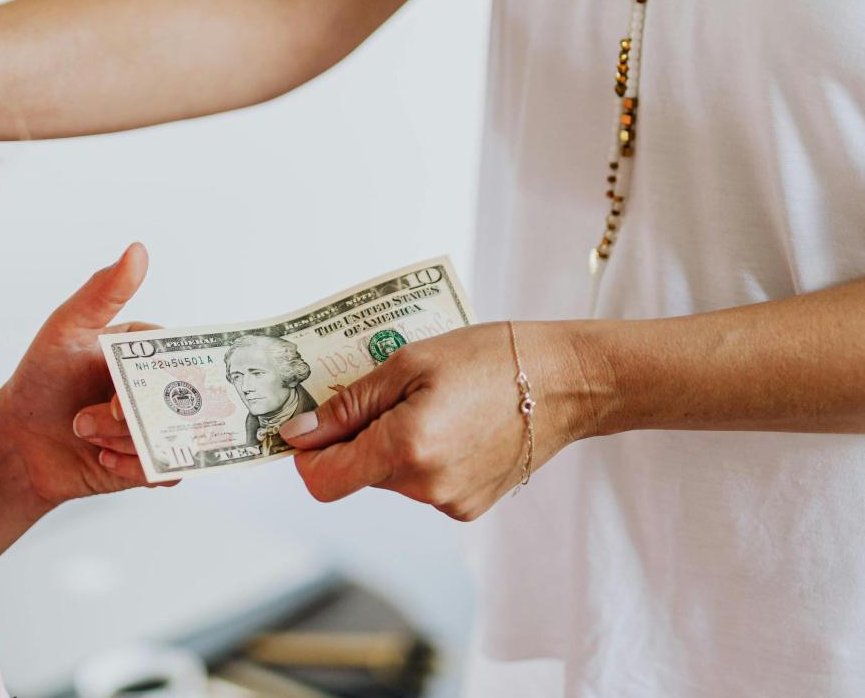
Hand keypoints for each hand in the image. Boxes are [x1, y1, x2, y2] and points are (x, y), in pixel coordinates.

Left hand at [0, 243, 167, 506]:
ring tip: (88, 432)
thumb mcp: (67, 328)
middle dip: (139, 412)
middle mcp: (158, 387)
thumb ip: (103, 292)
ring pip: (174, 438)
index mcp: (147, 351)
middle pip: (182, 401)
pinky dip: (133, 467)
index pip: (180, 357)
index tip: (127, 389)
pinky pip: (167, 472)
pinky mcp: (151, 462)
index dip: (162, 375)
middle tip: (107, 413)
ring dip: (127, 440)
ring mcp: (157, 426)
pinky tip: (101, 456)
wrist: (18, 442)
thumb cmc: (41, 379)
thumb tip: (138, 250)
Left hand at [280, 321, 606, 520]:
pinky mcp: (469, 506)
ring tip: (432, 403)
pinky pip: (423, 484)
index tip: (312, 424)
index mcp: (405, 448)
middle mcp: (425, 487)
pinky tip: (455, 424)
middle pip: (357, 473)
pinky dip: (423, 456)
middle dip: (358, 437)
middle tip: (388, 391)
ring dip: (392, 444)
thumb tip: (299, 432)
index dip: (307, 455)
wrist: (566, 381)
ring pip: (390, 478)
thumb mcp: (409, 362)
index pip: (324, 480)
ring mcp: (449, 503)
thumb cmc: (491, 358)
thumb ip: (348, 404)